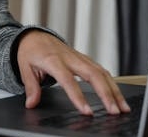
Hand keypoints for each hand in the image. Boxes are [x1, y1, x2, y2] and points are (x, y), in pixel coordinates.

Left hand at [16, 30, 130, 115]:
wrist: (34, 36)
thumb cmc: (30, 51)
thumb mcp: (24, 68)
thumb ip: (31, 87)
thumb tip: (31, 103)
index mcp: (53, 60)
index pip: (68, 80)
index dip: (78, 96)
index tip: (86, 111)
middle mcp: (70, 58)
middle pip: (93, 75)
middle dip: (106, 94)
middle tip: (114, 111)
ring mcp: (79, 58)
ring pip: (101, 72)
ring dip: (114, 90)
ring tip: (122, 107)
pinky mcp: (84, 59)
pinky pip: (101, 70)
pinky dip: (112, 83)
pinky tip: (118, 95)